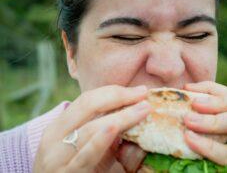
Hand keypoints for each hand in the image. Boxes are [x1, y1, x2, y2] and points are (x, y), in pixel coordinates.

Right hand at [33, 85, 151, 172]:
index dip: (114, 91)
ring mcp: (57, 157)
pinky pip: (85, 156)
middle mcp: (53, 138)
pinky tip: (114, 128)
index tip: (139, 91)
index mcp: (59, 126)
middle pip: (88, 106)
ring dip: (120, 117)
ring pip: (89, 129)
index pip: (87, 100)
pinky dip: (99, 141)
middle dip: (118, 97)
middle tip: (143, 95)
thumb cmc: (77, 169)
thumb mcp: (87, 146)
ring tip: (142, 110)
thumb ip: (104, 130)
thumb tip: (134, 110)